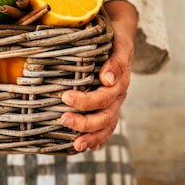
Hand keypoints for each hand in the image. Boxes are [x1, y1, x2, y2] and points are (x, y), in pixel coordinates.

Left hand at [60, 0, 136, 151]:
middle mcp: (118, 96)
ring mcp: (115, 104)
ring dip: (90, 135)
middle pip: (104, 115)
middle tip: (63, 119)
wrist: (121, 37)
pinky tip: (86, 148)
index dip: (85, 100)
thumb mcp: (119, 44)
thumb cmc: (116, 39)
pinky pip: (106, 127)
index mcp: (120, 82)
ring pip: (106, 125)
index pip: (103, 96)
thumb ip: (116, 61)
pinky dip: (98, 139)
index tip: (65, 97)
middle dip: (84, 122)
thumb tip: (107, 79)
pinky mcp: (109, 107)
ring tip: (75, 144)